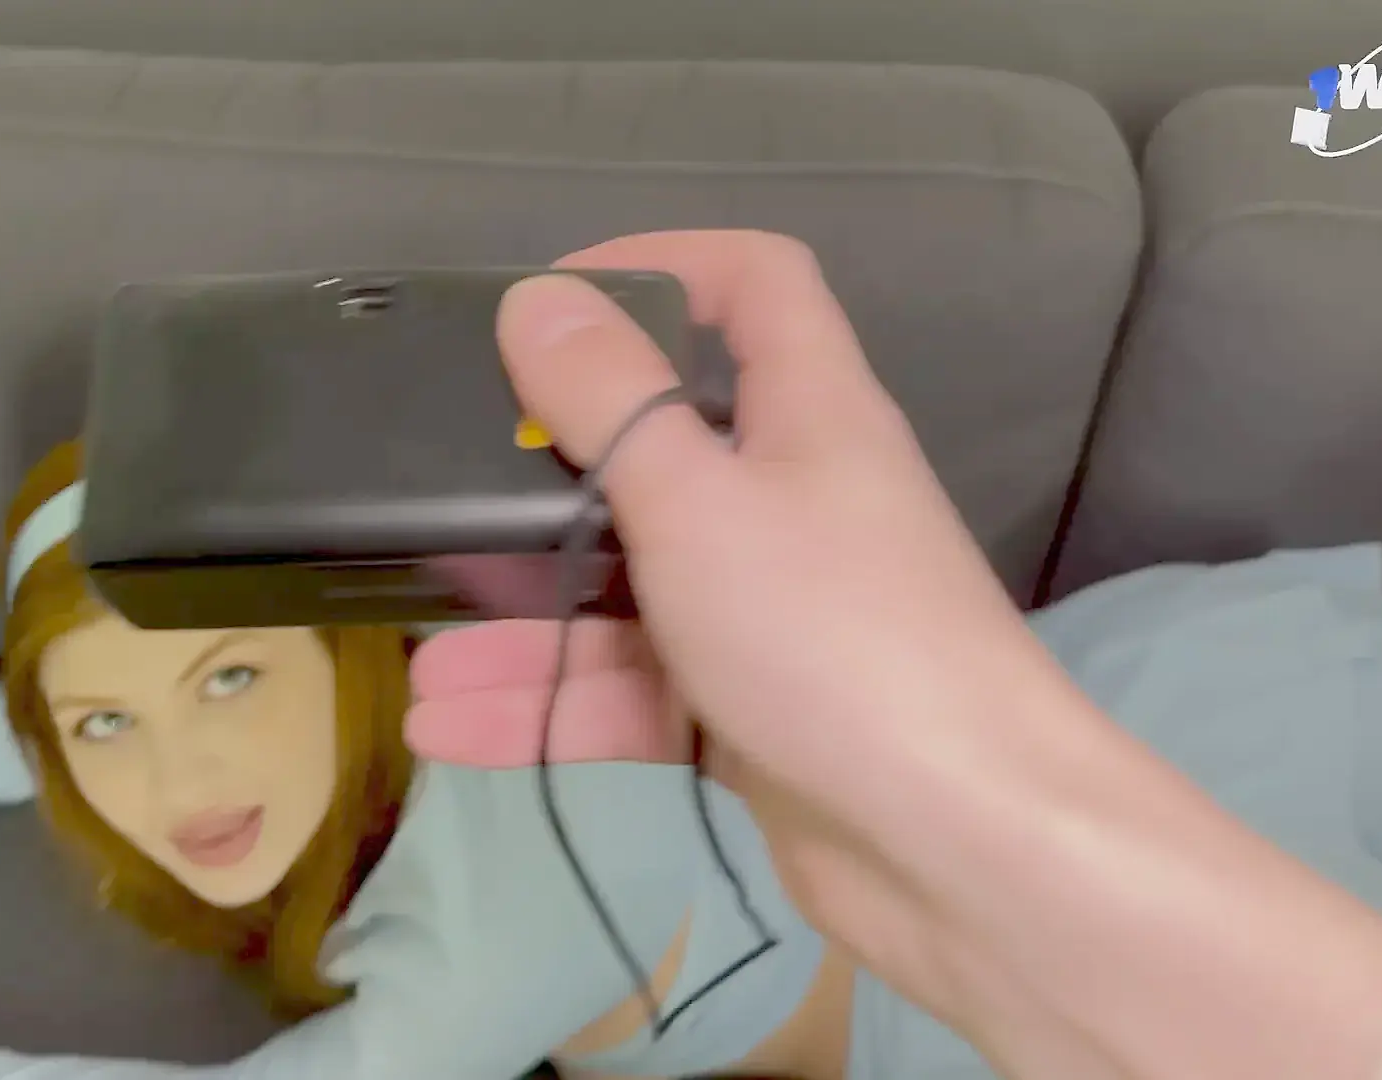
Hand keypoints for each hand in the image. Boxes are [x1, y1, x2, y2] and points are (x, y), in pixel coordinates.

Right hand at [407, 230, 1381, 1079]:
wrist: (958, 845)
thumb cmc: (832, 636)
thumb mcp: (699, 502)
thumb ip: (610, 402)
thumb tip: (537, 298)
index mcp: (809, 410)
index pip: (754, 285)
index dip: (659, 266)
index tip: (552, 304)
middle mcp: (794, 498)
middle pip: (665, 449)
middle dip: (551, 473)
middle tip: (450, 489)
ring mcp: (773, 612)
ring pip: (632, 592)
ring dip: (528, 626)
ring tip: (423, 663)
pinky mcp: (753, 713)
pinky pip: (639, 690)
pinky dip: (556, 707)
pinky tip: (455, 730)